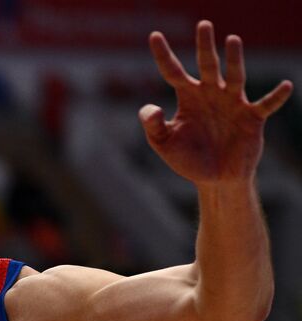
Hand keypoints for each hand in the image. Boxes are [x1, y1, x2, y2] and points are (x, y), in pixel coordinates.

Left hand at [140, 21, 291, 184]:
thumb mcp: (164, 144)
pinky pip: (266, 104)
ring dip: (234, 60)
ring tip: (232, 40)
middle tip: (203, 25)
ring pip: (235, 77)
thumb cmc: (188, 159)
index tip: (154, 35)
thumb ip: (153, 126)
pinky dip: (275, 97)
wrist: (215, 179)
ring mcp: (233, 104)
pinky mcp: (252, 118)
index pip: (173, 71)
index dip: (163, 55)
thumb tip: (151, 108)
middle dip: (204, 46)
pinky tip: (285, 86)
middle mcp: (211, 94)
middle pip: (207, 65)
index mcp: (188, 97)